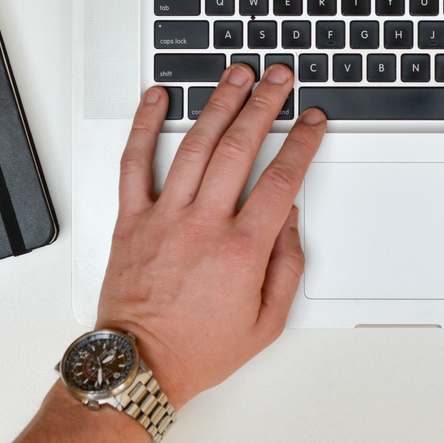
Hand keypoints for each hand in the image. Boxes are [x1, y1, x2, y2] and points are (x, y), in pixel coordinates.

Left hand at [95, 64, 325, 409]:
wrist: (138, 367)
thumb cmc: (198, 349)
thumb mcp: (266, 322)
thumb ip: (287, 267)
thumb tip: (289, 219)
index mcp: (241, 250)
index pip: (281, 179)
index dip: (302, 143)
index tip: (312, 121)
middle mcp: (202, 225)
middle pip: (240, 148)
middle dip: (265, 105)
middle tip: (279, 79)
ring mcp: (163, 218)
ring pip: (195, 145)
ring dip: (218, 104)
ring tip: (236, 75)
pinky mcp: (131, 220)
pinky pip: (134, 163)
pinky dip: (144, 126)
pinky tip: (157, 98)